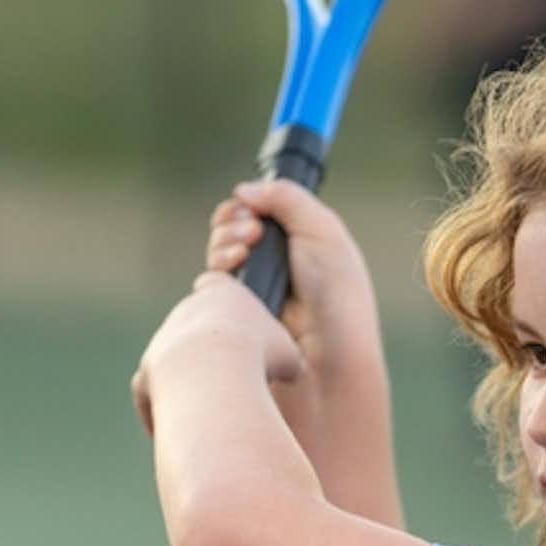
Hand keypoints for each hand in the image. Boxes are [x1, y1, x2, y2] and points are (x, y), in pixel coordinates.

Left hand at [133, 271, 305, 439]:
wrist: (213, 377)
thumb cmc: (258, 359)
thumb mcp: (289, 355)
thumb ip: (285, 356)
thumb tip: (289, 371)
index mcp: (220, 293)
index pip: (216, 283)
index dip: (226, 302)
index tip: (240, 324)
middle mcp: (185, 312)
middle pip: (194, 324)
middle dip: (211, 349)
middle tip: (234, 377)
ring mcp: (161, 342)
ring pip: (173, 361)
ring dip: (189, 381)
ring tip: (213, 407)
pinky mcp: (146, 375)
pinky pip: (153, 393)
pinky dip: (168, 410)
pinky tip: (188, 427)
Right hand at [204, 180, 382, 394]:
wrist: (326, 355)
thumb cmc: (336, 295)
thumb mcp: (322, 229)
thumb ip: (285, 197)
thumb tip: (242, 190)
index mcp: (299, 242)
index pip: (257, 212)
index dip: (247, 207)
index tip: (253, 214)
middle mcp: (275, 264)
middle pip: (231, 229)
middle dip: (232, 224)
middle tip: (252, 236)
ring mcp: (254, 290)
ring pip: (218, 254)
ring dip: (224, 244)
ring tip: (243, 255)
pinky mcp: (235, 315)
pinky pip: (210, 285)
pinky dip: (217, 272)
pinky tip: (232, 274)